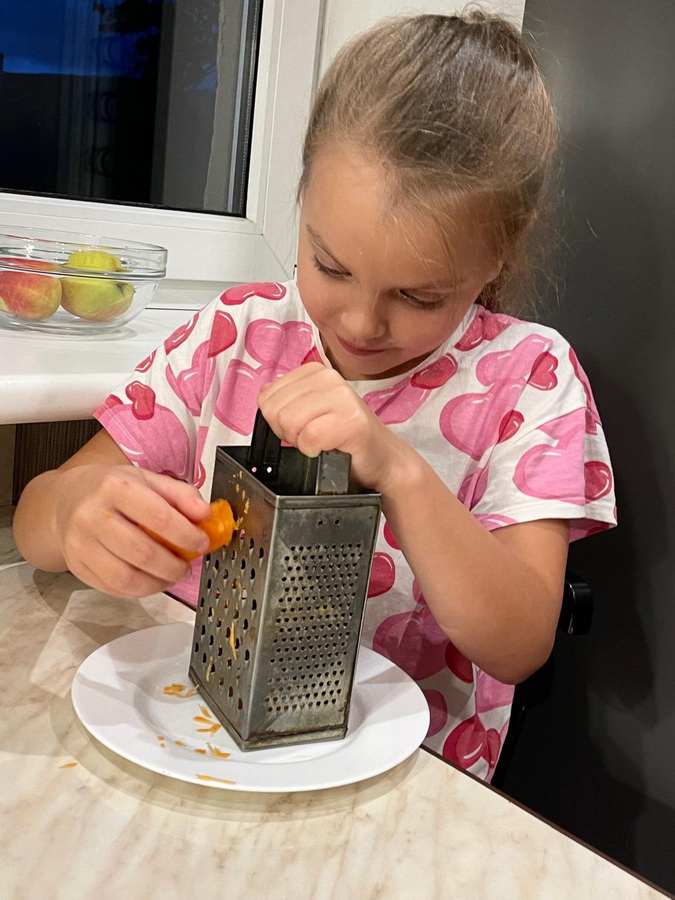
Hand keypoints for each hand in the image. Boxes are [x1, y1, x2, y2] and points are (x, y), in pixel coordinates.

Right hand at [53, 464, 211, 597]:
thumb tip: (205, 513)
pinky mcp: (76, 566)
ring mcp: (81, 543)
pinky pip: (112, 588)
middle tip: (186, 567)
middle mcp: (93, 515)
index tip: (202, 543)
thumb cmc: (111, 489)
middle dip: (173, 566)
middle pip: (143, 552)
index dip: (186, 535)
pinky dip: (138, 590)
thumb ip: (180, 494)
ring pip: (126, 577)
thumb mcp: (146, 479)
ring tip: (171, 577)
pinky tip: (150, 581)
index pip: (158, 517)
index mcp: (116, 487)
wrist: (64, 501)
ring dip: (157, 583)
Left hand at [257, 363, 411, 492]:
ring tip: (323, 441)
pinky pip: (309, 439)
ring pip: (289, 423)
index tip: (304, 426)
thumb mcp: (310, 411)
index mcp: (313, 372)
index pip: (266, 397)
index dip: (279, 421)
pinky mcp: (351, 421)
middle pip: (275, 411)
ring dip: (302, 442)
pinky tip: (330, 447)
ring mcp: (341, 396)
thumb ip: (286, 399)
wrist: (382, 458)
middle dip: (289, 433)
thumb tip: (264, 392)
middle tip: (314, 437)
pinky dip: (314, 451)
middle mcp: (328, 377)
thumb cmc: (345, 438)